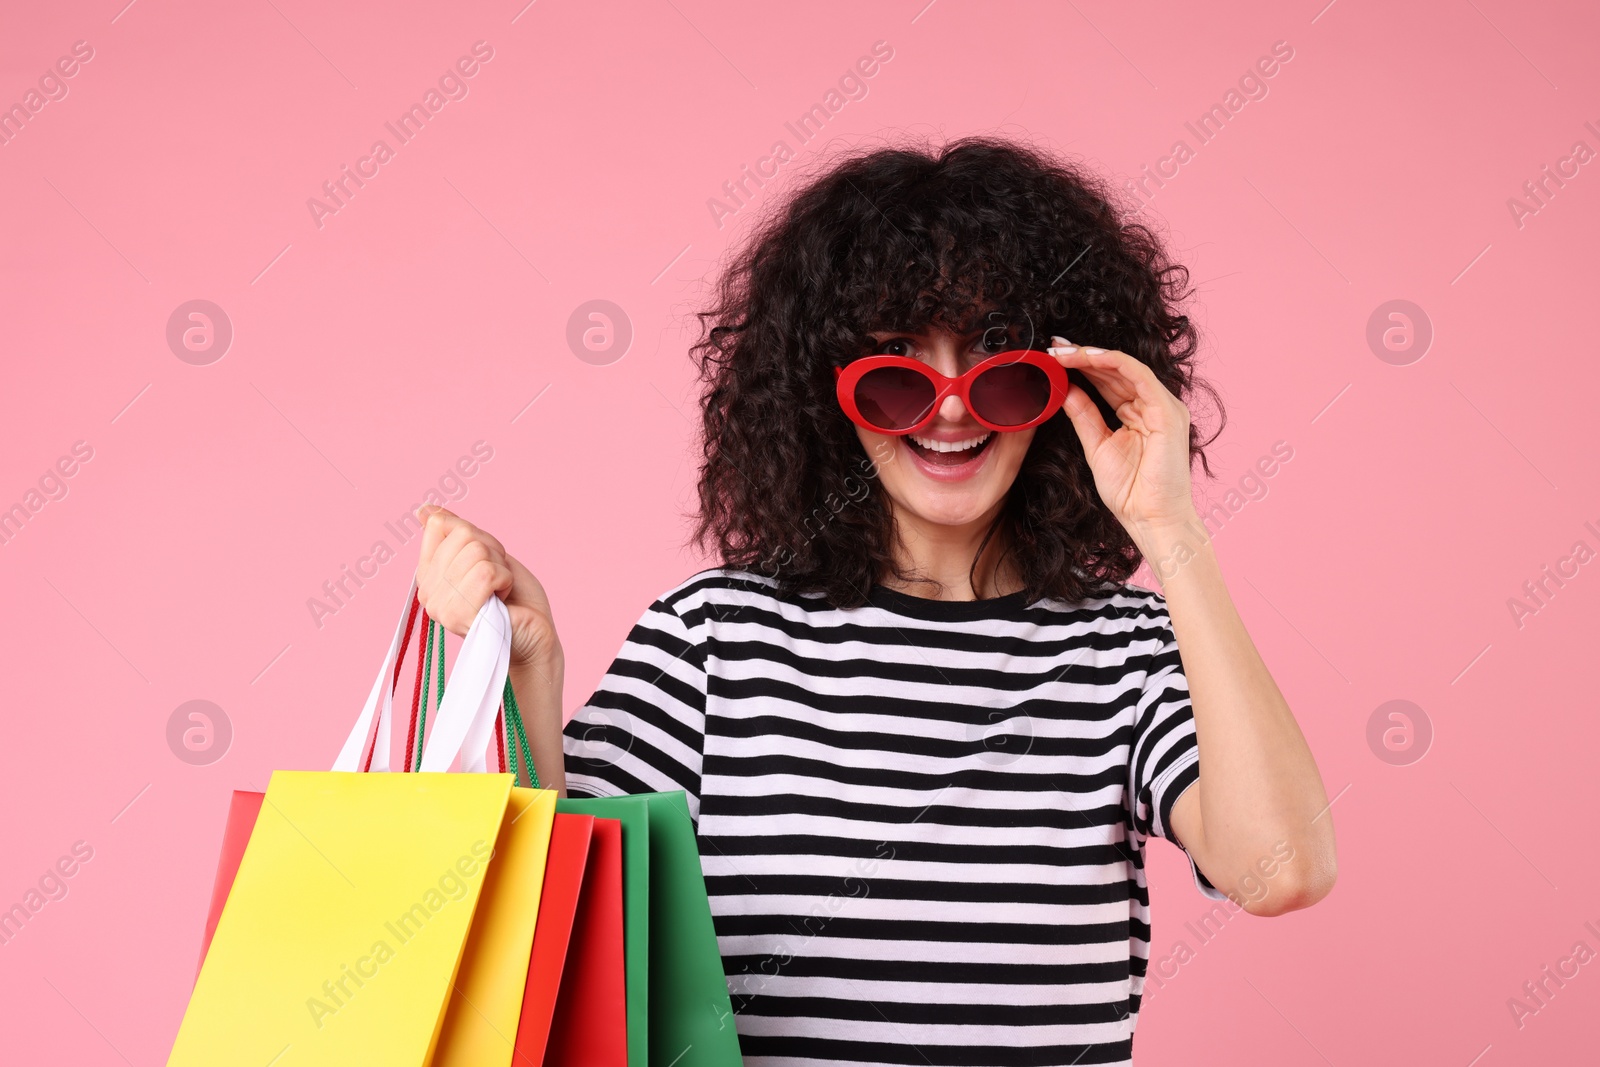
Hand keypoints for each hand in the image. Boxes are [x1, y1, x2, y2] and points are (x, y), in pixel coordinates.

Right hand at [414, 505, 560, 669]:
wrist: (535, 634)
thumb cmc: (514, 598)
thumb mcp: (484, 554)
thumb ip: (454, 533)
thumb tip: (424, 511)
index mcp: (428, 574)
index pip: (439, 524)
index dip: (475, 534)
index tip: (486, 559)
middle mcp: (427, 591)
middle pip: (463, 535)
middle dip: (493, 550)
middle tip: (497, 579)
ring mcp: (441, 606)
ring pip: (477, 552)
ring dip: (501, 568)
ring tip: (500, 591)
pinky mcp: (460, 615)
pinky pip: (486, 572)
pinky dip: (505, 579)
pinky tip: (503, 599)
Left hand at [1048, 336, 1198, 543]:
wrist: (1150, 519)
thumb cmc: (1130, 491)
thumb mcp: (1097, 445)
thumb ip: (1084, 415)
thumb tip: (1065, 389)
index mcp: (1139, 412)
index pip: (1108, 380)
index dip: (1081, 366)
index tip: (1053, 357)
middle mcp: (1154, 405)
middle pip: (1115, 370)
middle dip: (1082, 356)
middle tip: (1052, 346)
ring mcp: (1163, 406)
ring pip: (1125, 367)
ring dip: (1092, 356)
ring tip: (1062, 351)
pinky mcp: (1168, 412)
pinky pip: (1138, 376)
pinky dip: (1113, 362)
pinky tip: (1088, 357)